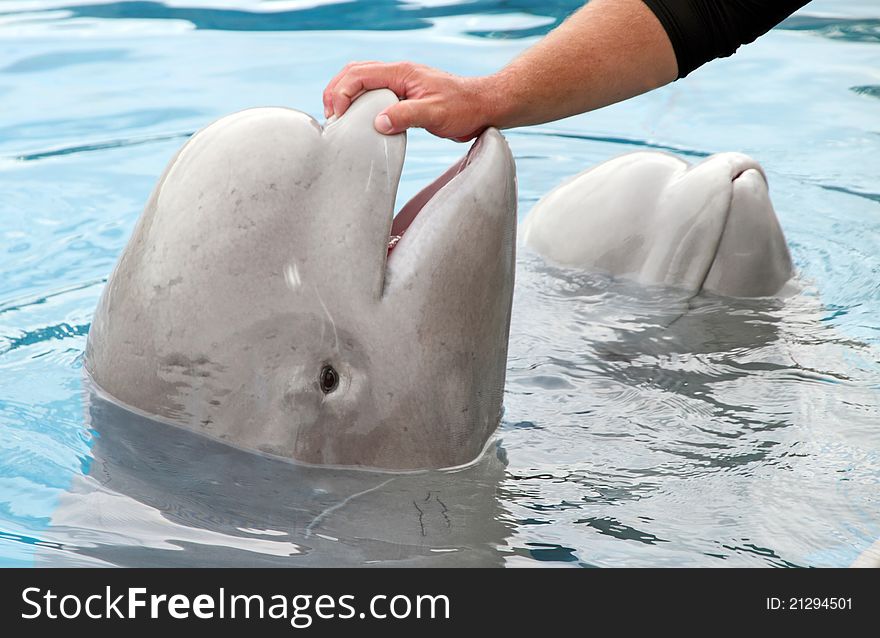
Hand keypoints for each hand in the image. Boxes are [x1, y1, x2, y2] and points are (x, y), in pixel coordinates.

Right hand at [322, 62, 499, 141]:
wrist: (483, 107)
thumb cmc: (463, 108)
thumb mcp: (435, 114)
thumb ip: (406, 116)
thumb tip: (379, 123)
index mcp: (401, 73)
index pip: (359, 74)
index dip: (340, 92)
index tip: (337, 116)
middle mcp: (397, 74)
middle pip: (354, 73)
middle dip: (335, 92)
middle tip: (330, 118)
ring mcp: (399, 84)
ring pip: (361, 82)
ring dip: (344, 97)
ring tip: (338, 120)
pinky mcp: (403, 96)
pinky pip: (373, 94)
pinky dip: (358, 104)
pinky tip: (357, 122)